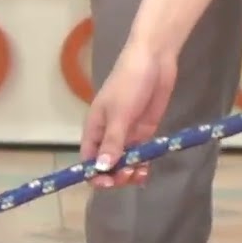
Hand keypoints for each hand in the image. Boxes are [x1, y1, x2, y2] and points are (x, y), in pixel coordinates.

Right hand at [80, 42, 176, 188]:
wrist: (153, 60)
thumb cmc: (129, 83)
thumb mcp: (119, 114)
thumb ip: (112, 142)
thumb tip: (101, 168)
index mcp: (94, 130)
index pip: (88, 160)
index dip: (95, 175)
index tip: (108, 183)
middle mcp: (108, 136)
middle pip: (106, 165)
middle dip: (115, 175)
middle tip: (130, 174)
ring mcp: (126, 134)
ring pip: (123, 162)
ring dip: (130, 172)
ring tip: (141, 174)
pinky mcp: (143, 131)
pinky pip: (140, 154)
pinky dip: (143, 164)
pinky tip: (147, 171)